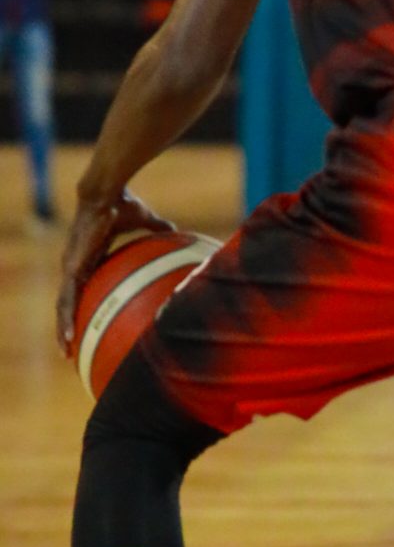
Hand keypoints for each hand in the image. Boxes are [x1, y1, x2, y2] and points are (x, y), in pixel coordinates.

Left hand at [57, 188, 174, 355]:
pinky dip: (65, 319)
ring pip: (64, 304)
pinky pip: (66, 300)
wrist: (107, 194)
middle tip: (71, 347)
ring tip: (66, 352)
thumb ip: (158, 227)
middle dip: (69, 324)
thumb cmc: (124, 202)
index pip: (85, 284)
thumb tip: (178, 229)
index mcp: (92, 255)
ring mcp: (71, 266)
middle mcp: (78, 263)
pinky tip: (67, 337)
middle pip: (70, 300)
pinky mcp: (71, 268)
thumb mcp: (145, 219)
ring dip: (63, 328)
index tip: (87, 319)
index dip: (84, 302)